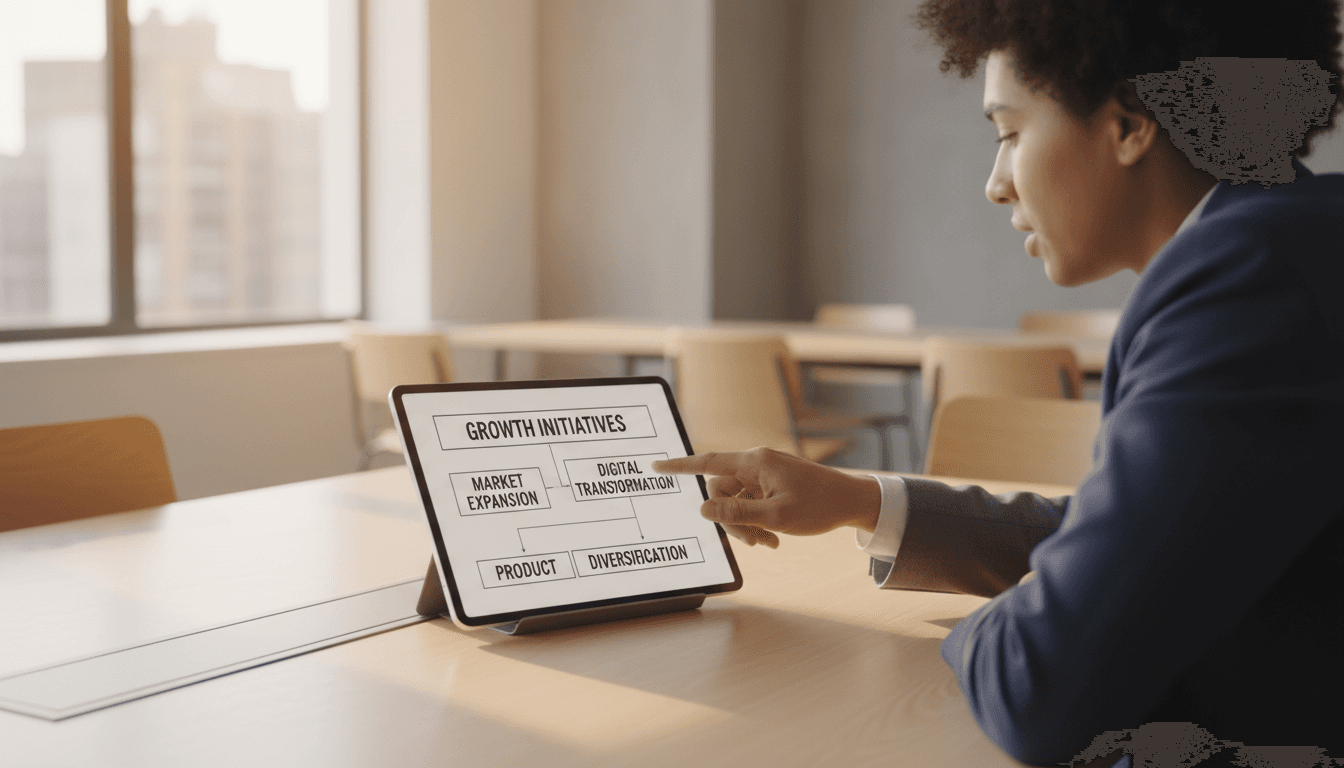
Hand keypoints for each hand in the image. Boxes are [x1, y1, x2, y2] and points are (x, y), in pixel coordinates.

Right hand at [652, 447, 880, 548]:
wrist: (853, 502)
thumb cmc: (818, 506)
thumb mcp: (776, 516)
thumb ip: (737, 513)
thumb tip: (703, 509)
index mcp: (755, 462)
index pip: (708, 463)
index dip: (680, 467)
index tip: (656, 467)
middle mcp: (756, 463)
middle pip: (721, 491)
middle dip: (731, 519)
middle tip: (752, 543)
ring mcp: (765, 474)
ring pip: (736, 501)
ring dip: (746, 525)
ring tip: (768, 543)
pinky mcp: (772, 484)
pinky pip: (751, 503)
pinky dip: (757, 522)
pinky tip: (774, 539)